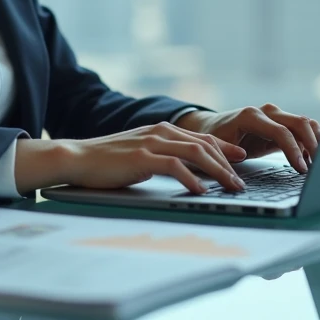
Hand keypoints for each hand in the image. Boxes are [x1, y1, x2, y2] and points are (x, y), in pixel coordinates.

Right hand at [17, 123, 248, 194]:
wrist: (78, 157)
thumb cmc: (109, 161)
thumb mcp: (141, 153)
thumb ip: (163, 156)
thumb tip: (186, 171)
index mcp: (163, 129)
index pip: (202, 137)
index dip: (224, 148)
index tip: (240, 160)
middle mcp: (161, 131)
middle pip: (205, 144)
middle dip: (227, 164)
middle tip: (241, 182)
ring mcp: (152, 142)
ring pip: (196, 153)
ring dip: (217, 172)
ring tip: (230, 187)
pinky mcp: (142, 157)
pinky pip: (174, 166)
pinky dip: (192, 178)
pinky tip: (201, 190)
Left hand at [173, 105, 319, 173]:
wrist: (214, 127)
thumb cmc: (215, 140)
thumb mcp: (219, 150)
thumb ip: (230, 156)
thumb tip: (242, 164)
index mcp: (251, 116)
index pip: (281, 131)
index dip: (294, 151)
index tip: (302, 169)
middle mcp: (266, 111)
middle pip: (299, 123)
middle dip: (313, 145)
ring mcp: (276, 115)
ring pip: (305, 123)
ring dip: (316, 141)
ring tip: (318, 164)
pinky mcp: (282, 123)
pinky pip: (303, 128)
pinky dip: (311, 141)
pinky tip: (311, 158)